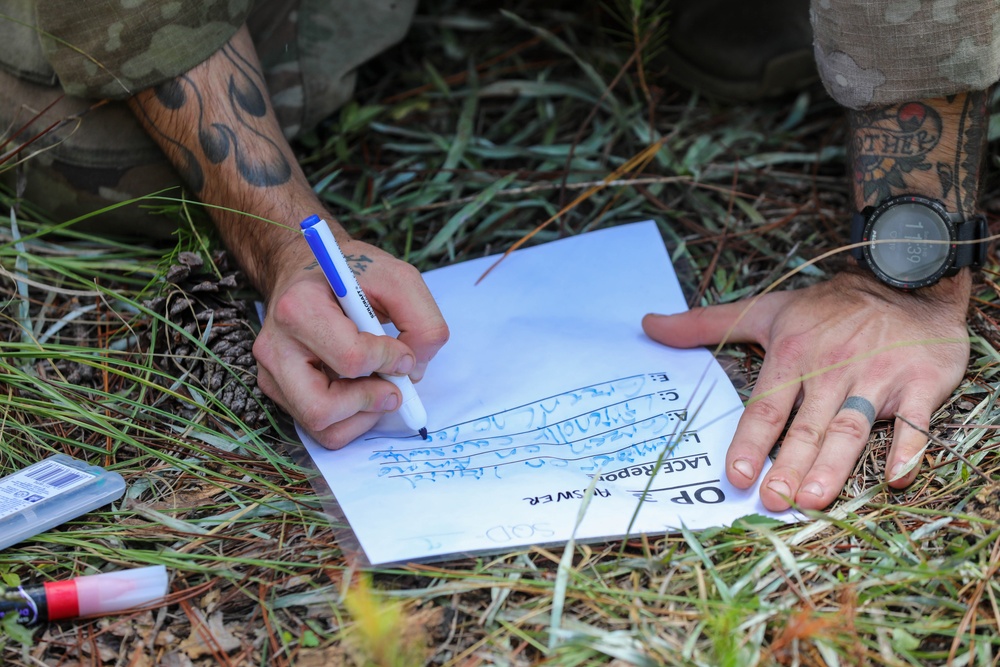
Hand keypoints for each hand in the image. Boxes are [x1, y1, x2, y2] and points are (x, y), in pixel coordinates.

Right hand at [253, 235, 448, 447]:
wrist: (310, 272)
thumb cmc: (353, 275)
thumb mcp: (399, 280)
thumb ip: (421, 321)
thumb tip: (413, 372)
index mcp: (299, 308)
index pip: (351, 359)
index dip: (389, 361)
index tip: (402, 352)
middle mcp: (276, 345)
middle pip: (321, 407)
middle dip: (368, 403)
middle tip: (392, 388)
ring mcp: (272, 372)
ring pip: (319, 426)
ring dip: (362, 415)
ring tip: (378, 387)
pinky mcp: (278, 390)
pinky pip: (319, 428)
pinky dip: (350, 420)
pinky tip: (361, 392)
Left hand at [642, 269, 970, 510]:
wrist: (905, 281)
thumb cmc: (829, 307)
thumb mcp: (766, 310)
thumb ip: (705, 324)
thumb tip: (648, 324)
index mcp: (793, 356)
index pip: (766, 407)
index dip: (750, 442)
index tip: (736, 475)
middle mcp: (832, 369)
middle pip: (807, 426)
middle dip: (789, 465)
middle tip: (774, 501)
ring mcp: (877, 377)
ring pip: (853, 427)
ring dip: (835, 465)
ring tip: (816, 499)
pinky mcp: (919, 382)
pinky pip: (916, 421)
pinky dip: (909, 448)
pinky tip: (897, 477)